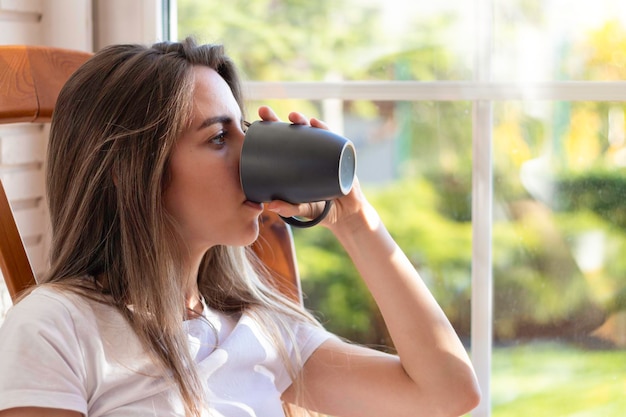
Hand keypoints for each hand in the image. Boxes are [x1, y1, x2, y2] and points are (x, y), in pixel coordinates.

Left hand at [257, 106, 367, 230]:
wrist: (346, 214)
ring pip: (310, 132)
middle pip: (292, 132)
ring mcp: (324, 153)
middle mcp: (308, 155)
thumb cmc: (321, 210)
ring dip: (301, 120)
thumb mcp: (303, 209)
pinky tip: (316, 124)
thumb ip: (290, 208)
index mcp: (296, 164)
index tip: (253, 123)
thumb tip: (271, 206)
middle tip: (265, 112)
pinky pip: (332, 139)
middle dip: (277, 119)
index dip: (267, 132)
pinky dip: (324, 130)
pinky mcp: (339, 155)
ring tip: (292, 117)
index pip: (278, 144)